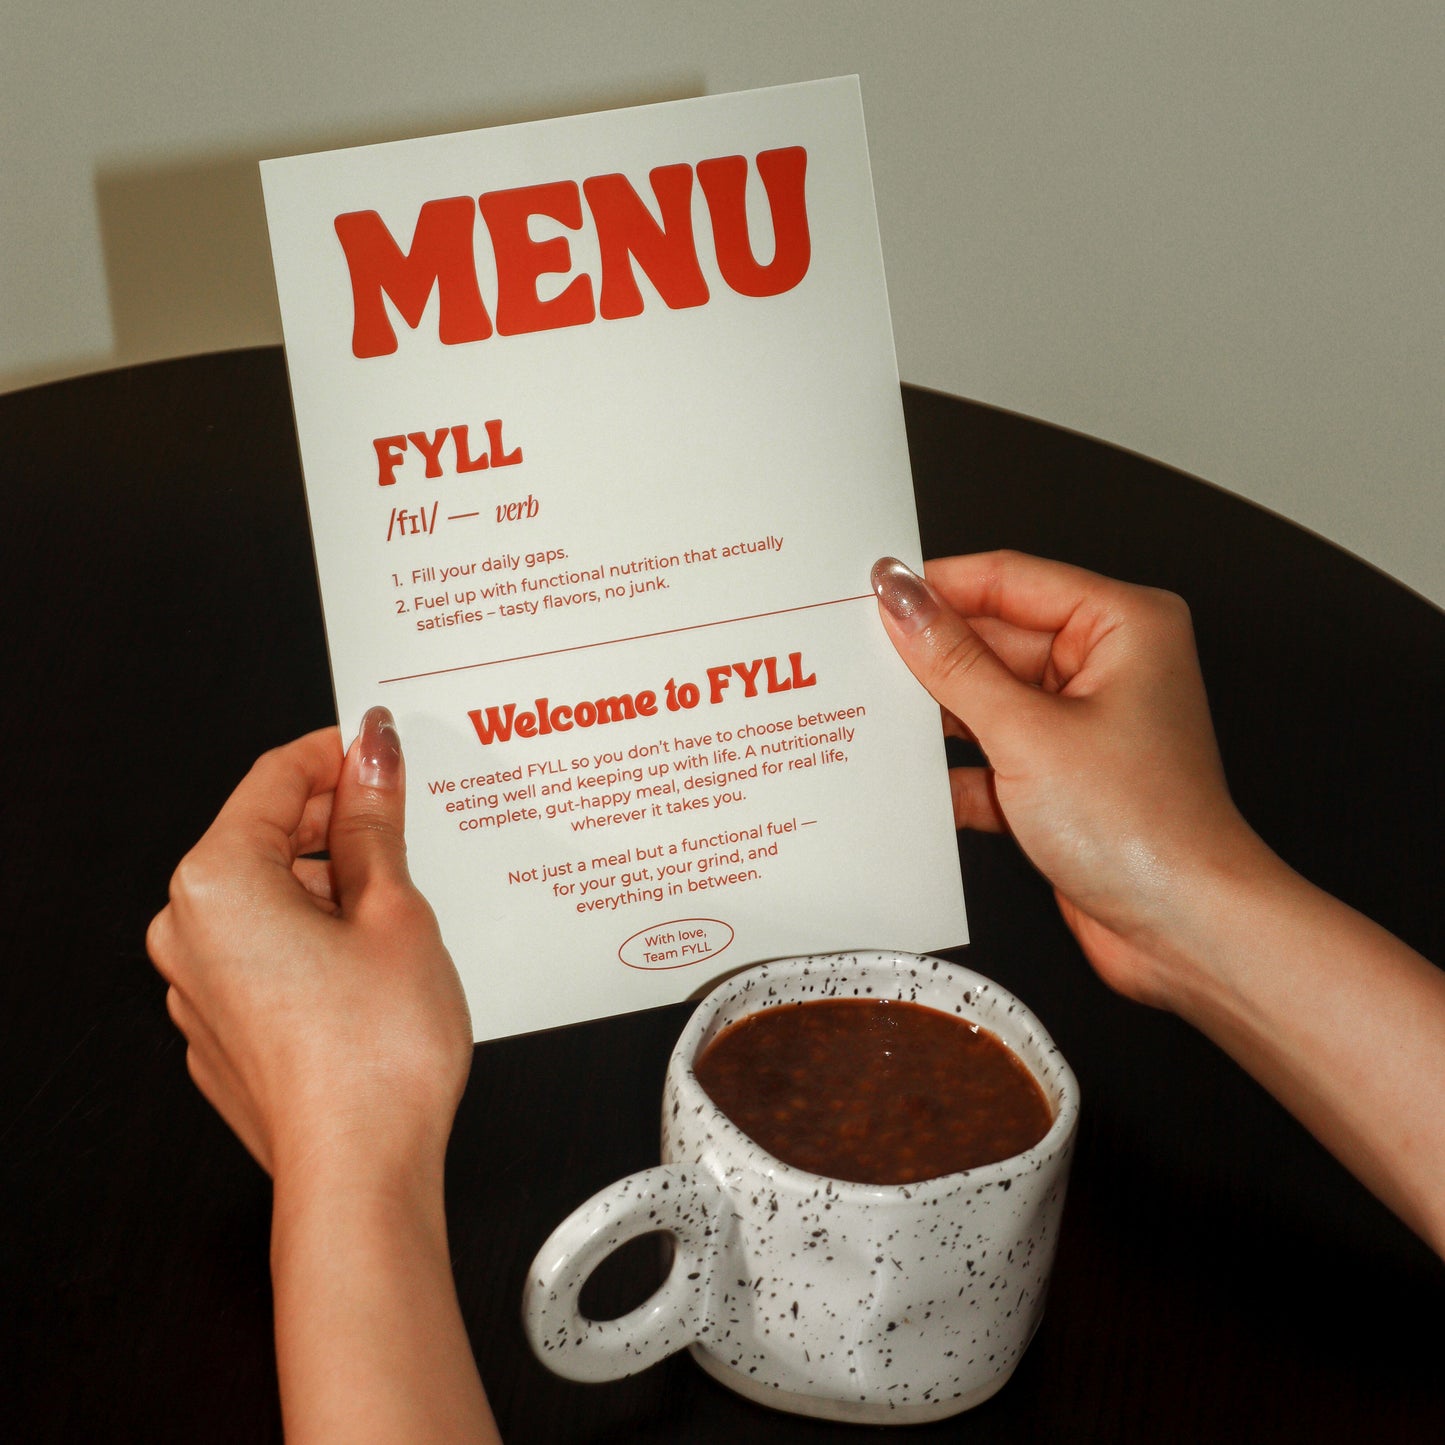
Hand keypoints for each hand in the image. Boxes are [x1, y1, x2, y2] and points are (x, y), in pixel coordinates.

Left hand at [146, 708, 472, 1180]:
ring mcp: (197, 986)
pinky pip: (266, 950)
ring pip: (269, 896)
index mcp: (216, 883)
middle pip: (265, 836)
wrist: (360, 1173)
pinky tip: (372, 960)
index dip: (338, 753)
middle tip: (408, 827)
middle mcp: (187, 931)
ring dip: (332, 884)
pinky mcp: (221, 1027)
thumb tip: (372, 756)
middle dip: (338, 823)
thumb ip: (376, 820)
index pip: (275, 776)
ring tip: (401, 910)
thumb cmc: (373, 1057)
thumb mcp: (393, 909)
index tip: (381, 749)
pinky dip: (315, 935)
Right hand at [872, 551, 1270, 1009]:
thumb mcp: (1029, 733)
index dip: (938, 587)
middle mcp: (1108, 666)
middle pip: (994, 639)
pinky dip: (957, 770)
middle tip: (858, 663)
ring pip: (988, 698)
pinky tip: (914, 784)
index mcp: (1123, 625)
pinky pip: (993, 753)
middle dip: (931, 658)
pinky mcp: (1062, 777)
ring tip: (876, 721)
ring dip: (938, 717)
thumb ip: (954, 663)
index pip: (1010, 579)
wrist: (1184, 932)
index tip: (872, 595)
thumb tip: (904, 601)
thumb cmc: (1149, 830)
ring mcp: (1083, 724)